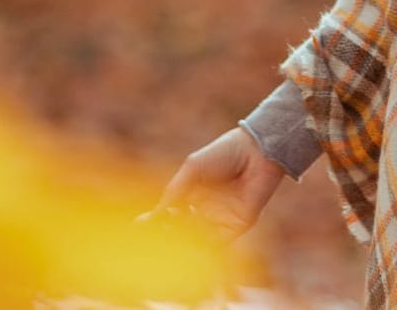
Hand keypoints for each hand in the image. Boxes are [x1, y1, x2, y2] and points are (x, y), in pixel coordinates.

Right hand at [144, 126, 285, 239]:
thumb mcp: (193, 168)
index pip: (169, 215)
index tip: (139, 225)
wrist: (257, 150)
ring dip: (182, 242)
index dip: (155, 221)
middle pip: (181, 231)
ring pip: (197, 240)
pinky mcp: (237, 225)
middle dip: (166, 234)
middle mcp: (204, 209)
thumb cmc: (224, 153)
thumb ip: (175, 190)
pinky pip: (218, 242)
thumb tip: (156, 213)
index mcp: (192, 194)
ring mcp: (220, 219)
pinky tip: (191, 241)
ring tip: (170, 237)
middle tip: (155, 233)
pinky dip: (204, 246)